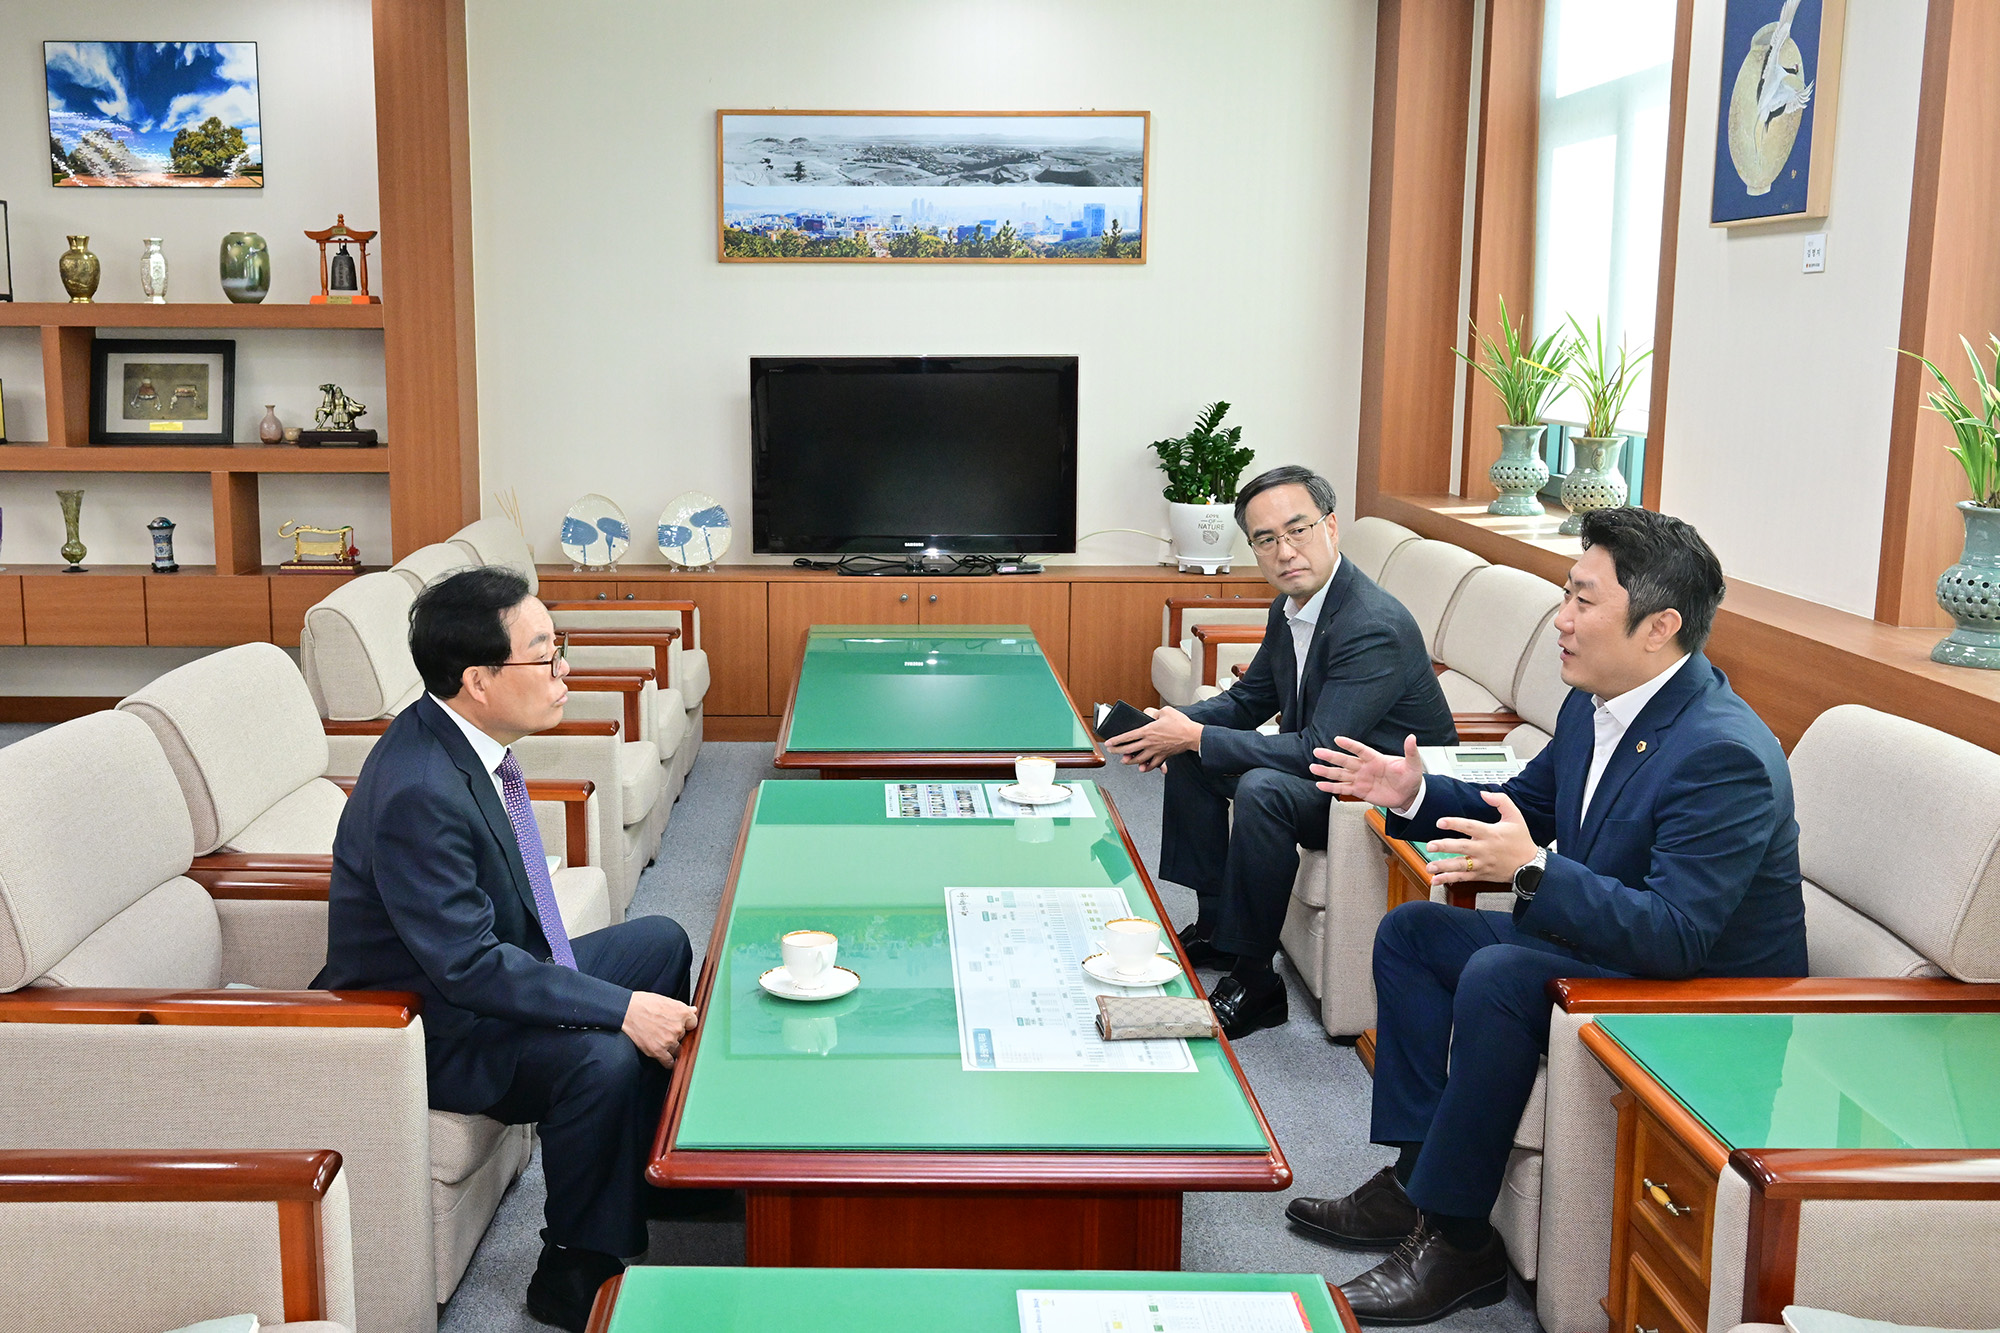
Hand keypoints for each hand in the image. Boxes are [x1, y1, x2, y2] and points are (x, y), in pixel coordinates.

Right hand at [622, 991, 698, 1066]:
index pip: (693, 1023)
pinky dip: (669, 1062)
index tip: (682, 1026)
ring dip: (672, 1047)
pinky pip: (669, 1062)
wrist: (626, 1011)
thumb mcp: (665, 1001)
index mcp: (681, 1013)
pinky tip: (667, 1059)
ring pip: (678, 1049)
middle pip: (684, 1036)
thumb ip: (682, 1008)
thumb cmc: (643, 1003)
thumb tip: (693, 1010)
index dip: (687, 1025)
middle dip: (677, 1035)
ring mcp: (669, 1040)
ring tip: (663, 1042)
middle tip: (666, 1031)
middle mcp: (677, 1027)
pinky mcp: (658, 1050)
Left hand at [1103, 706, 1201, 772]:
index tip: (1108, 742)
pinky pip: (1152, 764)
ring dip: (1129, 761)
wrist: (1192, 735)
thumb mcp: (1165, 711)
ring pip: (1139, 759)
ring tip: (1124, 761)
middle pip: (1129, 749)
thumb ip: (1153, 712)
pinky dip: (1146, 767)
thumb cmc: (1180, 723)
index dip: (1116, 740)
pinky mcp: (1163, 756)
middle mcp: (1149, 742)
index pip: (1127, 737)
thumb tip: (1146, 714)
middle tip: (1111, 751)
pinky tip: (1142, 768)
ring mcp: (1156, 751)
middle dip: (1118, 751)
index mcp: (1148, 731)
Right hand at [1310, 734, 1423, 807]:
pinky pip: (1343, 789)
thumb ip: (1410, 752)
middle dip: (1331, 757)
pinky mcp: (1359, 791)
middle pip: (1345, 761)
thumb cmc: (1410, 777)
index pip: (1361, 750)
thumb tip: (1412, 738)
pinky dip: (1332, 788)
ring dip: (1327, 771)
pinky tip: (1321, 785)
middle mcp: (1365, 768)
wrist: (1408, 795)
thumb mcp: (1413, 764)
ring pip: (1341, 774)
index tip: (1338, 739)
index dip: (1350, 745)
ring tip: (1314, 767)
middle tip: (1318, 751)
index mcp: (1376, 759)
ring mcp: (1361, 779)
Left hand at [1425, 791, 1539, 885]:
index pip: (1470, 827)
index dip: (1455, 823)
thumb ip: (1501, 801)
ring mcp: (1482, 863)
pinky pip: (1463, 878)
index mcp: (1490, 833)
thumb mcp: (1515, 817)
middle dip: (1444, 847)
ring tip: (1430, 867)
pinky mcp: (1481, 874)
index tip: (1440, 822)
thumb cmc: (1521, 841)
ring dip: (1444, 866)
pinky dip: (1449, 879)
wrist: (1530, 866)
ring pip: (1460, 865)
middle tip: (1430, 845)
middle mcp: (1484, 849)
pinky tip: (1436, 879)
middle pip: (1462, 847)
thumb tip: (1484, 794)